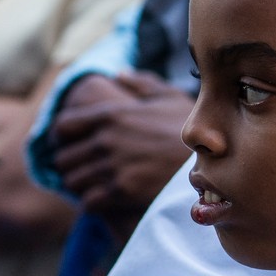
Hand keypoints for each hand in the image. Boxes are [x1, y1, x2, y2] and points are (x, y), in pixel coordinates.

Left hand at [49, 72, 192, 233]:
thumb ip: (141, 84)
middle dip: (71, 163)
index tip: (72, 142)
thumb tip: (119, 74)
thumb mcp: (169, 97)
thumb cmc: (191, 128)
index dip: (63, 136)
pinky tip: (105, 198)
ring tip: (92, 184)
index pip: (63, 126)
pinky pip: (88, 202)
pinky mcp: (121, 192)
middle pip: (62, 159)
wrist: (213, 163)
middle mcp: (105, 141)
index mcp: (111, 114)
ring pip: (72, 182)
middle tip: (83, 167)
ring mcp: (112, 167)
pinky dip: (93, 202)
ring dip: (80, 184)